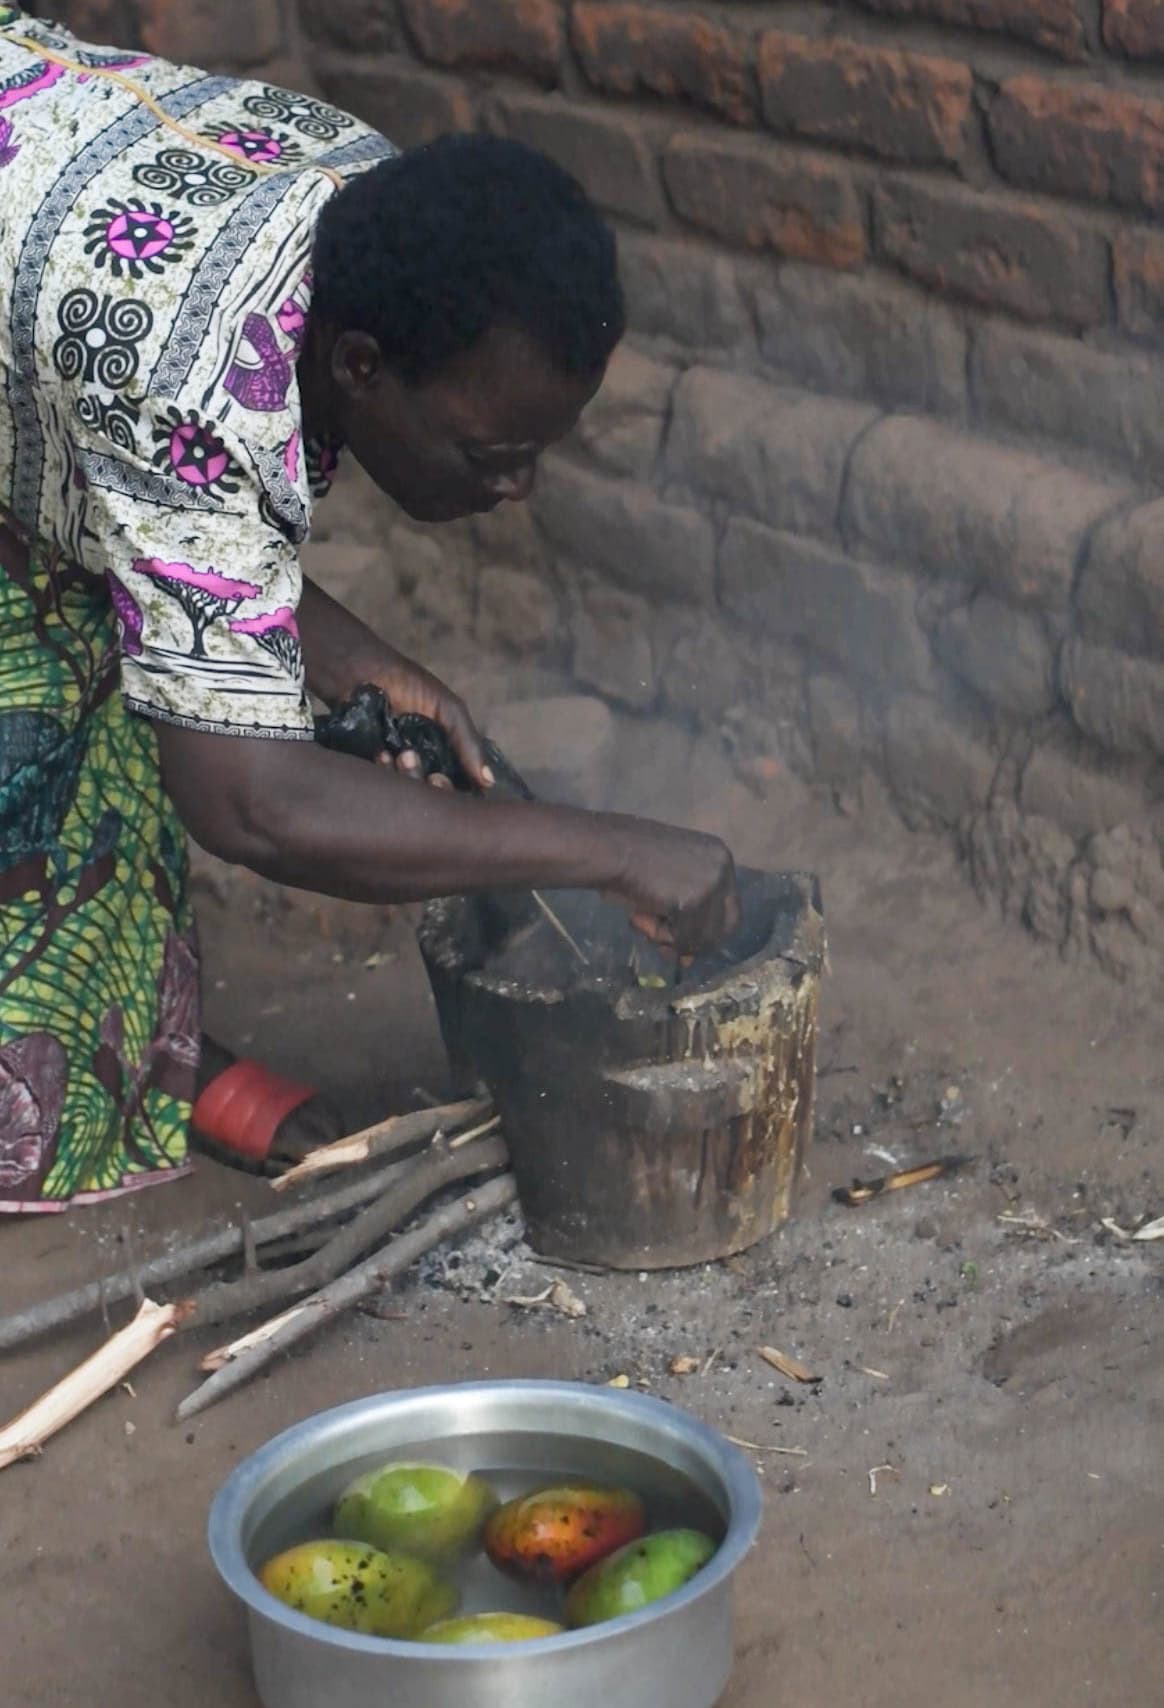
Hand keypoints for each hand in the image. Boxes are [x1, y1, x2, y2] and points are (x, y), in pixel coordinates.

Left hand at [361, 647, 490, 791]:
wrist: (360, 672)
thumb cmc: (407, 685)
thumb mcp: (448, 709)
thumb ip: (468, 742)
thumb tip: (488, 783)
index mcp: (444, 752)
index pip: (459, 785)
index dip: (456, 790)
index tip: (442, 779)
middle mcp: (423, 764)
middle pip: (435, 795)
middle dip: (433, 787)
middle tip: (428, 774)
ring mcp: (395, 768)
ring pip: (409, 793)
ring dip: (407, 776)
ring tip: (399, 755)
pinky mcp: (370, 768)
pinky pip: (381, 785)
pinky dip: (384, 773)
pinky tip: (381, 754)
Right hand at [604, 819, 739, 956]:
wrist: (609, 850)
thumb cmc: (629, 861)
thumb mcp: (667, 884)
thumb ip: (685, 913)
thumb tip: (690, 958)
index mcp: (719, 856)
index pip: (729, 907)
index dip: (706, 931)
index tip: (684, 945)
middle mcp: (723, 868)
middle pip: (726, 926)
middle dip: (695, 942)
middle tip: (666, 950)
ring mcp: (711, 884)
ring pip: (702, 937)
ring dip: (668, 938)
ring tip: (641, 919)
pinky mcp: (695, 900)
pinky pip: (684, 939)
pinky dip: (659, 936)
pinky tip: (639, 914)